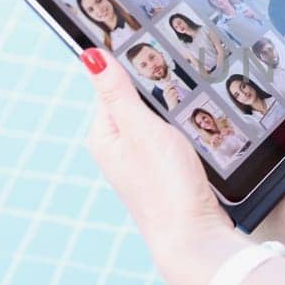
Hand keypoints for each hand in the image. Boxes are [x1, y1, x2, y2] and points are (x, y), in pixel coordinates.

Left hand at [80, 49, 245, 284]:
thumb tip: (91, 55)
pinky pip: (167, 135)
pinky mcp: (161, 170)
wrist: (192, 235)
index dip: (132, 66)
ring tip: (189, 102)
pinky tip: (194, 127)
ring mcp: (139, 160)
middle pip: (134, 100)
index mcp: (103, 134)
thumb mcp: (141, 129)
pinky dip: (180, 127)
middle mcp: (116, 147)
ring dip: (171, 109)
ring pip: (155, 118)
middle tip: (180, 76)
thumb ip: (118, 92)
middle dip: (156, 88)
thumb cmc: (165, 185)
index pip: (111, 84)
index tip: (156, 49)